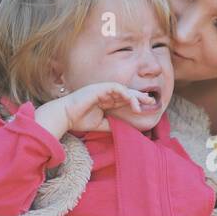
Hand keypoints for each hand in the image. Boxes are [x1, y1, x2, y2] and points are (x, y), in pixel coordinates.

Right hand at [37, 82, 152, 133]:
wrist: (65, 117)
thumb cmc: (79, 120)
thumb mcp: (101, 124)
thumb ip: (112, 124)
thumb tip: (126, 128)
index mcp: (106, 101)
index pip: (124, 100)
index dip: (136, 102)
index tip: (147, 106)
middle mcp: (105, 94)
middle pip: (127, 93)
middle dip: (140, 96)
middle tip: (151, 101)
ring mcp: (102, 90)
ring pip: (123, 90)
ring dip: (134, 97)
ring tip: (142, 105)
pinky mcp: (99, 88)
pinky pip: (115, 87)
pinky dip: (124, 93)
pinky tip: (131, 100)